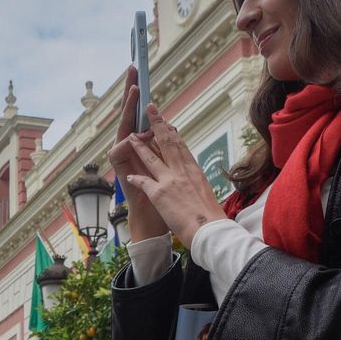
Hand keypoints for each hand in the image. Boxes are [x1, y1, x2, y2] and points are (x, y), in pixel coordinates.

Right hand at [108, 66, 166, 242]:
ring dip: (129, 108)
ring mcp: (121, 152)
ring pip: (125, 126)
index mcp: (142, 141)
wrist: (154, 213)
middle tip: (133, 69)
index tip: (142, 72)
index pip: (141, 113)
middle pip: (129, 113)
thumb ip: (164, 143)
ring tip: (134, 90)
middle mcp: (129, 143)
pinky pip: (121, 149)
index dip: (142, 94)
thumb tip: (170, 125)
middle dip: (130, 91)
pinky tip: (134, 131)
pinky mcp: (117, 165)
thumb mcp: (167, 162)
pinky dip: (129, 141)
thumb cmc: (163, 189)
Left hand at [120, 103, 226, 248]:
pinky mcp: (160, 194)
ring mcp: (170, 181)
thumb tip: (193, 177)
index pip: (180, 147)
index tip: (166, 122)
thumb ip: (195, 181)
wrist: (209, 230)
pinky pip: (144, 182)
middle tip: (149, 109)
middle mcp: (182, 172)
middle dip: (156, 125)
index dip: (172, 132)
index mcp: (194, 170)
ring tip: (130, 136)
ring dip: (140, 146)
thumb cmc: (210, 216)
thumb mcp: (205, 191)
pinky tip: (130, 175)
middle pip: (167, 144)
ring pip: (152, 158)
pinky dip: (137, 178)